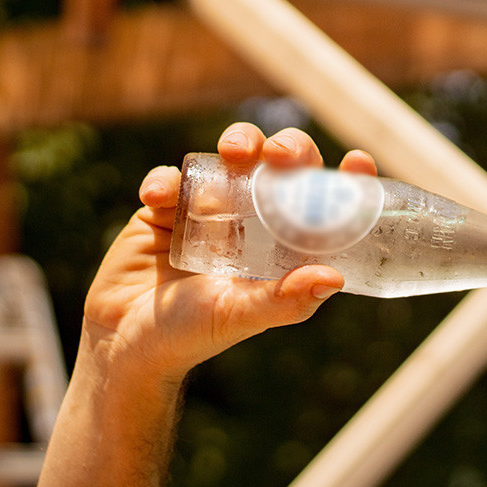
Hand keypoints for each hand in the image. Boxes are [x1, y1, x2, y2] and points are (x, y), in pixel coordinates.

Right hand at [80, 123, 377, 387]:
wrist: (128, 345)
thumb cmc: (193, 335)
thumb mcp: (241, 316)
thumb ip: (283, 300)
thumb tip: (333, 278)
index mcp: (281, 244)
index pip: (321, 203)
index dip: (344, 180)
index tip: (359, 163)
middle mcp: (251, 219)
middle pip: (280, 165)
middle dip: (287, 148)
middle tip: (280, 155)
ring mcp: (207, 208)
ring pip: (232, 156)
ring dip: (238, 142)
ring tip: (234, 153)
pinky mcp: (164, 208)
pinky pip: (170, 179)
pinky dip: (167, 181)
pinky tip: (159, 199)